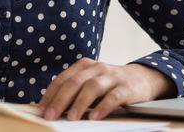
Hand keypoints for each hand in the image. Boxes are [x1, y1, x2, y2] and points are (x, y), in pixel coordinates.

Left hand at [38, 58, 173, 120]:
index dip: (50, 94)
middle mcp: (97, 68)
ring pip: (92, 87)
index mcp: (84, 66)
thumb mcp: (91, 83)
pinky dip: (103, 107)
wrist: (142, 77)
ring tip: (72, 118)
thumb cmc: (110, 84)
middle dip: (60, 100)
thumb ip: (75, 91)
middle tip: (51, 116)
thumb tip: (52, 109)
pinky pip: (113, 97)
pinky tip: (95, 117)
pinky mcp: (126, 87)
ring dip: (80, 103)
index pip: (63, 79)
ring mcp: (112, 76)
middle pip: (75, 82)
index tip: (41, 110)